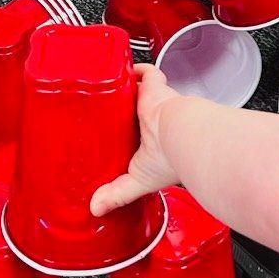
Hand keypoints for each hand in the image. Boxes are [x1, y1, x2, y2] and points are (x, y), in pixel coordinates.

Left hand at [90, 64, 179, 214]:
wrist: (182, 136)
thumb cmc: (170, 158)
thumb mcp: (138, 180)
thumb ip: (117, 193)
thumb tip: (96, 208)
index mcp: (153, 142)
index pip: (136, 135)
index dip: (125, 133)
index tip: (109, 134)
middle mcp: (154, 121)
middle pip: (135, 111)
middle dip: (121, 109)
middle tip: (99, 110)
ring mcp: (154, 103)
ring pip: (137, 92)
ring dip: (124, 88)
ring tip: (103, 88)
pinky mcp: (154, 87)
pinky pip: (145, 72)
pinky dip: (135, 69)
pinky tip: (118, 68)